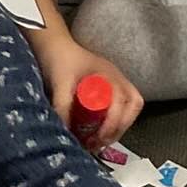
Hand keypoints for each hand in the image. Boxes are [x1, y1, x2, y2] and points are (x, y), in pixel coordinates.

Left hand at [33, 34, 142, 148]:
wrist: (53, 45)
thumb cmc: (59, 60)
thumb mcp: (60, 84)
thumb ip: (62, 108)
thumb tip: (67, 136)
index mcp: (109, 75)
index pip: (124, 102)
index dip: (115, 123)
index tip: (99, 138)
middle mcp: (117, 77)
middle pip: (133, 104)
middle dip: (121, 126)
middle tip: (101, 141)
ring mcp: (114, 79)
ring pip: (130, 105)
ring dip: (119, 124)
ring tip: (100, 139)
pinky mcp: (108, 85)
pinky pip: (122, 104)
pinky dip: (115, 119)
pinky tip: (99, 129)